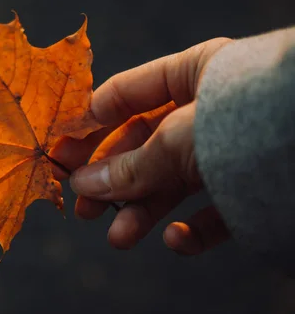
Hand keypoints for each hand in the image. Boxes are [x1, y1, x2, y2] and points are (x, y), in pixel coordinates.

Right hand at [50, 37, 233, 254]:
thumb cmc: (251, 121)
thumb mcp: (179, 140)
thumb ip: (131, 165)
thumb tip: (82, 186)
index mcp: (193, 74)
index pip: (125, 94)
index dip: (90, 123)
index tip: (61, 152)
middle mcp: (208, 110)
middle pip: (143, 145)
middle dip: (112, 179)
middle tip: (82, 207)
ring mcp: (229, 149)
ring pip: (172, 182)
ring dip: (142, 211)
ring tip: (118, 238)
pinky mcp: (251, 187)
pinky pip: (214, 209)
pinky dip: (193, 230)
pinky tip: (179, 240)